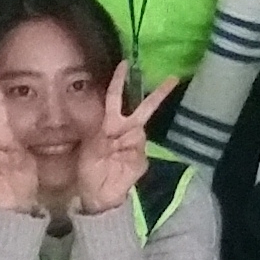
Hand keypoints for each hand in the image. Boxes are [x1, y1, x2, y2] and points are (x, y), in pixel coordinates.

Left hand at [79, 69, 176, 216]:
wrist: (94, 195)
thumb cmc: (86, 169)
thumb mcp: (88, 145)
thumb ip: (101, 132)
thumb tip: (111, 123)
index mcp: (109, 124)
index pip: (115, 98)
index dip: (120, 81)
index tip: (125, 64)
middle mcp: (125, 131)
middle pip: (143, 109)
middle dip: (157, 95)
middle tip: (172, 79)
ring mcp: (135, 146)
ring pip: (139, 132)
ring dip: (128, 137)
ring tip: (112, 149)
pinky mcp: (141, 160)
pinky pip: (139, 154)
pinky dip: (130, 157)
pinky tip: (119, 164)